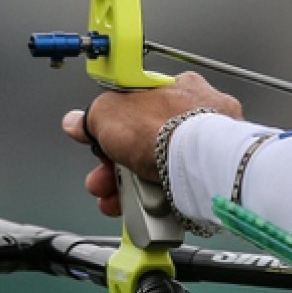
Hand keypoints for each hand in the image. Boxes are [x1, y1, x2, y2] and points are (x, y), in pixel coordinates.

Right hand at [61, 72, 241, 216]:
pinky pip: (180, 186)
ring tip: (121, 201)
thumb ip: (90, 118)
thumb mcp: (106, 113)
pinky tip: (148, 207)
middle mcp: (198, 111)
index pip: (136, 107)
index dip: (112, 131)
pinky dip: (161, 199)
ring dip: (134, 187)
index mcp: (175, 86)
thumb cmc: (162, 128)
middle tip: (102, 183)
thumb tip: (76, 122)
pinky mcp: (215, 173)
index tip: (99, 149)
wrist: (197, 162)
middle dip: (117, 167)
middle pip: (146, 141)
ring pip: (162, 167)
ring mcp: (210, 143)